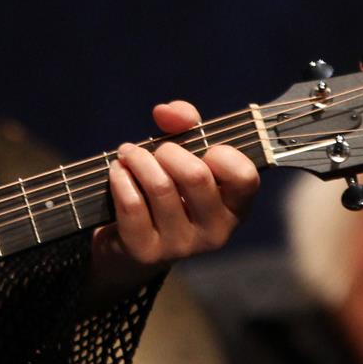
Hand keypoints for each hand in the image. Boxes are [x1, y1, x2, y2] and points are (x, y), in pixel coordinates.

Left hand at [89, 99, 257, 299]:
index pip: (244, 176)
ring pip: (160, 187)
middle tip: (156, 150)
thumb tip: (165, 111)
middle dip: (169, 151)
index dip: (222, 153)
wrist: (132, 243)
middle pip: (196, 176)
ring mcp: (182, 246)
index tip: (204, 148)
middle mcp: (215, 232)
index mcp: (234, 208)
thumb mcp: (185, 155)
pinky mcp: (147, 252)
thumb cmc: (169, 188)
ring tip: (128, 154)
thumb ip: (185, 123)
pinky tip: (117, 172)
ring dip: (138, 160)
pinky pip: (132, 204)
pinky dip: (120, 179)